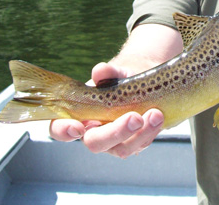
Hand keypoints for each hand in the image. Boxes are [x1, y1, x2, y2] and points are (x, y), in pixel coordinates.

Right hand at [49, 62, 164, 158]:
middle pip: (96, 143)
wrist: (142, 81)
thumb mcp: (114, 71)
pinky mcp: (133, 143)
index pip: (60, 129)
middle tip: (135, 118)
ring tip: (155, 114)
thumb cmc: (120, 78)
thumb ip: (107, 71)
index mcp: (78, 116)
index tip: (78, 127)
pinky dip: (151, 132)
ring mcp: (114, 142)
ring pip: (122, 149)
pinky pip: (140, 145)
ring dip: (140, 134)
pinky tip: (158, 118)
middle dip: (115, 132)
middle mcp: (93, 132)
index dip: (64, 131)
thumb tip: (100, 70)